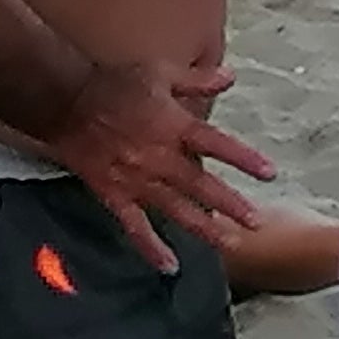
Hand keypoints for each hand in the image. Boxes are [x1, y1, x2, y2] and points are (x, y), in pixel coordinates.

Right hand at [47, 58, 273, 270]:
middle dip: (231, 204)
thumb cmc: (116, 83)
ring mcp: (136, 180)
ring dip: (203, 228)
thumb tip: (231, 76)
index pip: (218, 145)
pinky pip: (134, 227)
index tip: (270, 173)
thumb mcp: (161, 72)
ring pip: (176, 210)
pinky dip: (151, 248)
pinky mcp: (114, 195)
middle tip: (255, 222)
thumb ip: (198, 79)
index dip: (245, 159)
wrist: (68, 101)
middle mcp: (159, 157)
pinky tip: (168, 265)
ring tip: (228, 243)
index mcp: (173, 126)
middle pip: (202, 185)